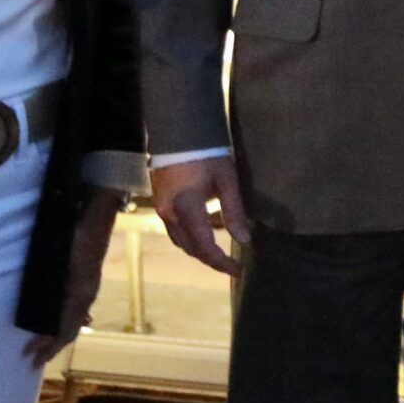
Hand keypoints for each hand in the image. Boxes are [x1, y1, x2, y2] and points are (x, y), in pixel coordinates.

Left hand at [28, 189, 122, 363]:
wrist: (97, 210)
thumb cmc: (75, 233)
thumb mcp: (60, 261)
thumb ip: (54, 286)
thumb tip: (42, 315)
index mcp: (80, 292)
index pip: (64, 329)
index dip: (48, 345)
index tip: (29, 356)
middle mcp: (86, 292)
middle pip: (71, 328)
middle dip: (52, 345)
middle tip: (33, 358)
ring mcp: (89, 284)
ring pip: (76, 318)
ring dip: (60, 334)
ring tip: (47, 344)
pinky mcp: (87, 276)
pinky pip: (79, 307)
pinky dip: (71, 320)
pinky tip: (71, 320)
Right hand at [151, 153, 247, 275]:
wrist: (179, 132)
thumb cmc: (207, 153)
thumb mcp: (226, 180)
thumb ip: (234, 211)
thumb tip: (244, 239)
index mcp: (187, 208)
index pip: (204, 246)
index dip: (221, 262)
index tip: (238, 270)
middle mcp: (169, 214)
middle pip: (190, 248)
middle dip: (211, 260)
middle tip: (232, 266)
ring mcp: (161, 210)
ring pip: (180, 241)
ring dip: (199, 251)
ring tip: (220, 254)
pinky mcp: (159, 204)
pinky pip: (174, 231)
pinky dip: (190, 239)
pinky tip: (204, 236)